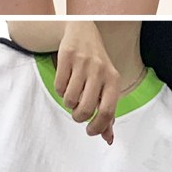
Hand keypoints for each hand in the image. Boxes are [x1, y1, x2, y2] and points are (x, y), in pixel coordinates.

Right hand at [53, 26, 120, 143]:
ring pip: (69, 100)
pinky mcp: (67, 56)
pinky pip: (58, 87)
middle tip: (78, 111)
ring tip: (74, 91)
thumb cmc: (96, 66)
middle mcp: (100, 70)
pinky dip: (60, 89)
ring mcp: (83, 63)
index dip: (97, 127)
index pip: (107, 112)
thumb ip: (108, 113)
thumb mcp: (107, 86)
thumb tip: (108, 139)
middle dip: (78, 116)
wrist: (83, 32)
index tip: (90, 131)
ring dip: (68, 102)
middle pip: (85, 109)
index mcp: (113, 80)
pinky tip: (66, 80)